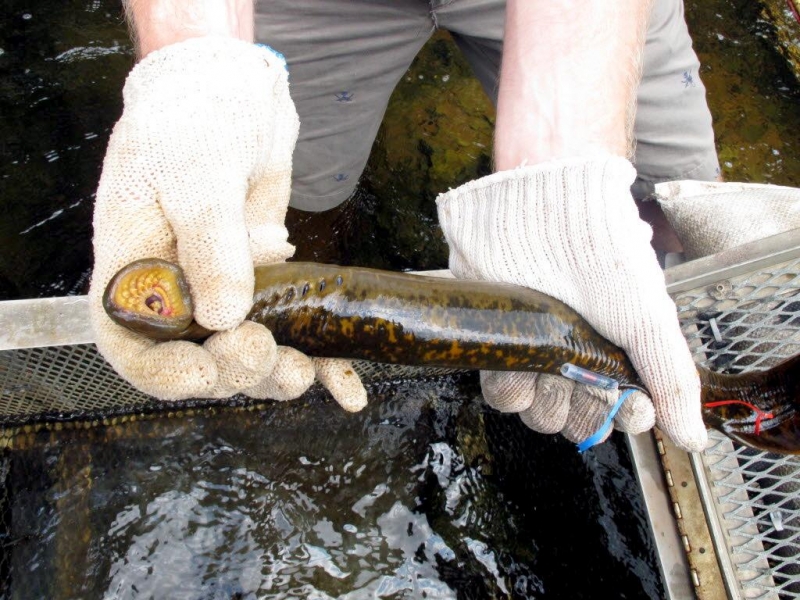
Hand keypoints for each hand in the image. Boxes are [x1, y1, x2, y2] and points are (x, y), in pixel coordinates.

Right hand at [88, 37, 365, 410]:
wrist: (234, 96)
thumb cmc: (194, 121)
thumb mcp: (196, 175)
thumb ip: (210, 243)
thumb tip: (224, 315)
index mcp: (135, 269)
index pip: (131, 344)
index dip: (162, 372)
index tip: (202, 372)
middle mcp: (177, 291)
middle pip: (198, 357)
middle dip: (234, 367)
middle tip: (262, 351)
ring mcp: (225, 291)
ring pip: (248, 354)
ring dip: (276, 374)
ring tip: (306, 372)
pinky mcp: (271, 286)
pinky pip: (292, 333)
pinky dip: (322, 362)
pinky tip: (348, 386)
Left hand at [436, 156, 706, 452]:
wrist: (542, 213)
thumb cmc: (602, 258)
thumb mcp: (648, 318)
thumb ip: (671, 379)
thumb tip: (692, 440)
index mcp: (614, 353)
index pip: (620, 413)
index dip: (627, 418)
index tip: (634, 409)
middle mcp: (574, 358)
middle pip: (577, 420)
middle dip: (585, 411)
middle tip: (588, 379)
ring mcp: (534, 353)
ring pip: (539, 414)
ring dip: (548, 402)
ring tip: (553, 365)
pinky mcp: (498, 344)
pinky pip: (502, 395)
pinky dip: (513, 387)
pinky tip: (524, 361)